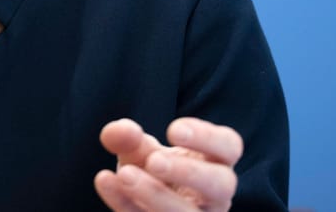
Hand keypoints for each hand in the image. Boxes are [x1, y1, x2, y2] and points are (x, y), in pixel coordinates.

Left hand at [94, 117, 242, 211]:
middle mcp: (216, 194)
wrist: (143, 199)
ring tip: (125, 174)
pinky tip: (106, 181)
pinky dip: (125, 204)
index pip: (229, 146)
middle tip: (154, 161)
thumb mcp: (139, 149)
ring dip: (156, 195)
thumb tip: (121, 131)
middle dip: (188, 172)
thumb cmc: (152, 169)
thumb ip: (129, 137)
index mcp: (216, 161)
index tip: (172, 130)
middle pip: (221, 184)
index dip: (207, 136)